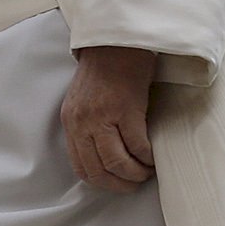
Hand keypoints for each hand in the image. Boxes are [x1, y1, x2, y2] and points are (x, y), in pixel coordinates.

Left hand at [61, 46, 159, 191]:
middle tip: (135, 183)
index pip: (80, 167)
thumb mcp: (85, 101)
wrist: (118, 41)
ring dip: (136, 173)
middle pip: (99, 171)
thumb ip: (89, 126)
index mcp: (71, 122)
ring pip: (118, 163)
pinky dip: (147, 157)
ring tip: (147, 171)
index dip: (102, 181)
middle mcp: (82, 123)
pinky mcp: (125, 110)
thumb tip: (105, 155)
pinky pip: (137, 146)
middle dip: (120, 184)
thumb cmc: (106, 69)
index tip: (117, 182)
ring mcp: (102, 117)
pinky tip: (153, 156)